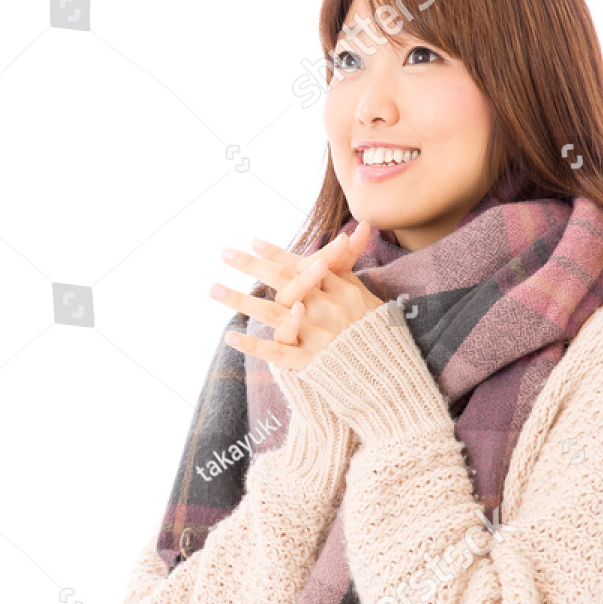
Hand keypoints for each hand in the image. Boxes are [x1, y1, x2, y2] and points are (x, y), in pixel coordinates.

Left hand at [210, 220, 385, 370]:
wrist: (388, 377)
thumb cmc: (374, 334)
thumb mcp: (365, 296)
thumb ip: (348, 266)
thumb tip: (358, 226)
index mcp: (339, 291)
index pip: (303, 267)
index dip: (278, 254)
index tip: (254, 241)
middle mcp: (326, 309)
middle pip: (284, 283)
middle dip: (252, 266)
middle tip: (225, 252)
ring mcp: (317, 336)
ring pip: (273, 314)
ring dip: (241, 301)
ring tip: (214, 288)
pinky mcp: (310, 362)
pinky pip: (277, 352)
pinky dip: (253, 345)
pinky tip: (230, 336)